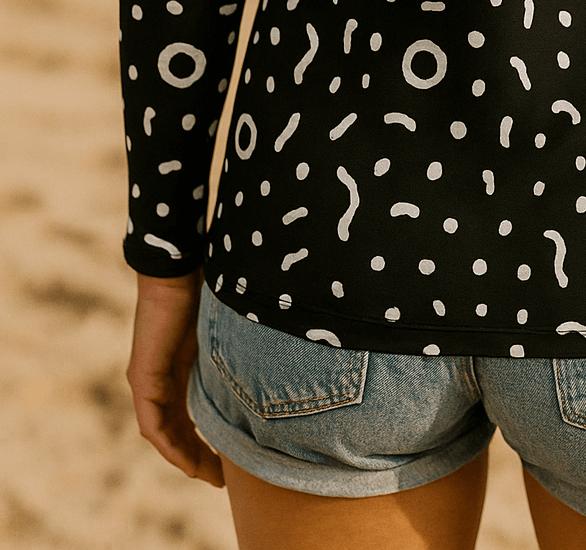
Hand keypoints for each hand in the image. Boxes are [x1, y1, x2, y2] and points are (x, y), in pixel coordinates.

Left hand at [126, 269, 223, 486]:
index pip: (192, 411)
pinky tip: (184, 460)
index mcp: (183, 365)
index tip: (232, 456)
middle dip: (200, 455)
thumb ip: (241, 347)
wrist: (179, 266)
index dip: (210, 436)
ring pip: (164, 432)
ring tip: (208, 475)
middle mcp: (163, 376)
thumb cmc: (211, 286)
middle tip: (222, 478)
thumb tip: (283, 351)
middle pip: (179, 428)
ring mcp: (150, 378)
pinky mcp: (143, 376)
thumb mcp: (230, 327)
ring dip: (184, 457)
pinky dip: (168, 443)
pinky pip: (152, 423)